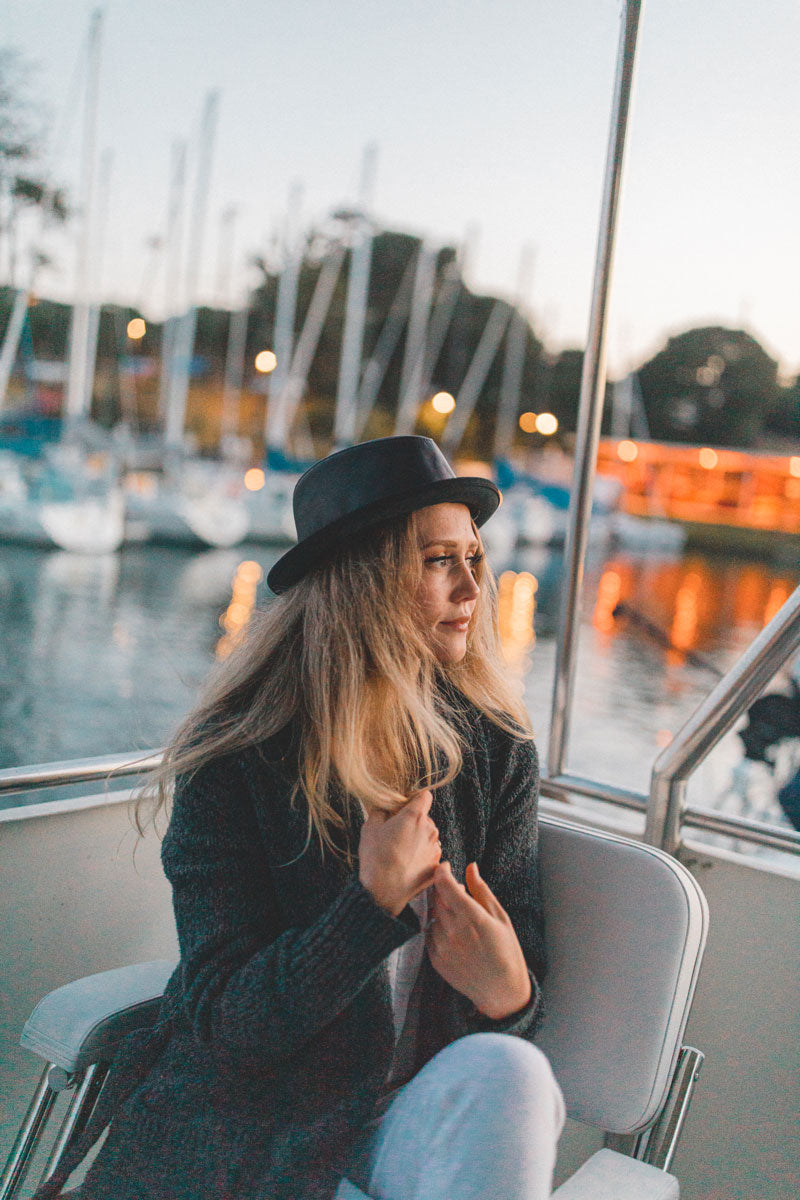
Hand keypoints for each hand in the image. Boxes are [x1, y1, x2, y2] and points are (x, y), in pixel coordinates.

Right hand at [358, 789, 441, 916]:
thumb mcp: (370, 828)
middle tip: (395, 833)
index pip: (424, 796)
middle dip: (412, 822)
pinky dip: (420, 856)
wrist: (384, 891)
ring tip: (399, 852)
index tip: (403, 808)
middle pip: (425, 818)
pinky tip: (406, 864)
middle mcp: (430, 830)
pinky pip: (429, 853)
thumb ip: (380, 811)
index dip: (413, 800)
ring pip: (428, 836)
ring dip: (417, 839)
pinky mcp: (435, 865)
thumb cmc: (376, 858)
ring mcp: (435, 848)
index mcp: (414, 816)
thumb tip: (383, 807)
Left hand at [426, 860, 531, 1019]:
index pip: (445, 885)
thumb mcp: (500, 917)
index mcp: (472, 917)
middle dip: (444, 889)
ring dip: (442, 909)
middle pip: (436, 897)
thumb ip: (481, 890)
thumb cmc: (507, 951)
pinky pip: (429, 934)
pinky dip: (438, 928)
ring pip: (433, 915)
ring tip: (461, 918)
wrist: (501, 991)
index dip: (442, 871)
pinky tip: (455, 934)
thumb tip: (470, 867)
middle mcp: (453, 931)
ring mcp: (442, 946)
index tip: (445, 866)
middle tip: (458, 892)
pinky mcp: (436, 960)